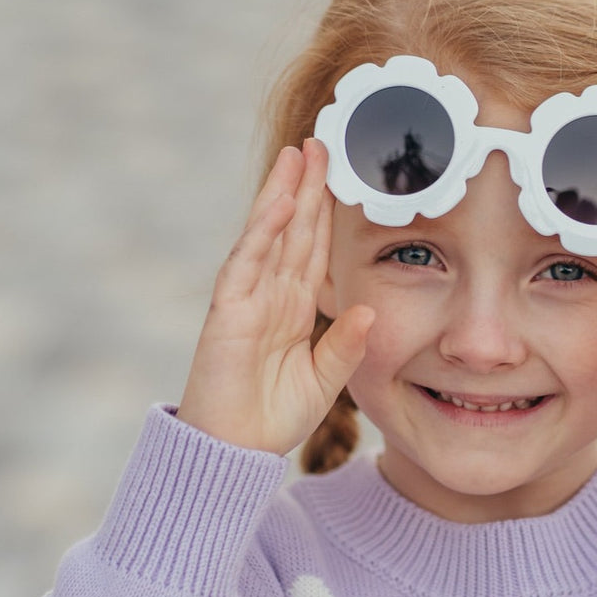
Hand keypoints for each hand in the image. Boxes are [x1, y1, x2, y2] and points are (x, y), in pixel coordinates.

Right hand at [175, 138, 374, 455]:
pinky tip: (278, 203)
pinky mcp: (229, 312)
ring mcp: (248, 300)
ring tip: (298, 154)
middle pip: (293, 231)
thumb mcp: (323, 382)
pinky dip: (262, 233)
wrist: (234, 453)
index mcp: (293, 310)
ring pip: (270, 235)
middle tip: (322, 143)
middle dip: (307, 188)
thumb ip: (346, 346)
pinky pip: (248, 264)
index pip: (312, 249)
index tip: (339, 176)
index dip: (324, 213)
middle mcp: (271, 296)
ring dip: (283, 194)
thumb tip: (367, 308)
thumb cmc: (272, 420)